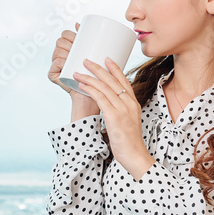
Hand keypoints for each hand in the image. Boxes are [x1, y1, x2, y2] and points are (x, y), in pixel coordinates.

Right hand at [48, 22, 100, 116]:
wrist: (94, 93)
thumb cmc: (97, 75)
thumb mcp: (94, 54)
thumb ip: (88, 39)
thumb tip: (78, 23)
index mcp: (68, 48)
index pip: (65, 35)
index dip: (69, 34)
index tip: (78, 38)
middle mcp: (60, 55)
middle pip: (60, 42)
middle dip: (68, 43)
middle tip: (78, 48)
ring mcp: (56, 65)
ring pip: (57, 52)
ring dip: (65, 52)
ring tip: (75, 58)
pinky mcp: (54, 75)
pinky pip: (55, 65)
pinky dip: (60, 63)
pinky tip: (65, 64)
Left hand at [74, 57, 154, 176]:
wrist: (135, 155)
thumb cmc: (129, 141)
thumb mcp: (128, 121)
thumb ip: (121, 110)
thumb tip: (110, 104)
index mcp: (133, 103)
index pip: (124, 81)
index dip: (114, 69)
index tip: (106, 59)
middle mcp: (129, 103)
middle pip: (112, 81)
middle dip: (98, 68)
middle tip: (87, 60)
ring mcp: (123, 109)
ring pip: (104, 87)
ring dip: (89, 78)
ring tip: (78, 72)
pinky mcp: (114, 117)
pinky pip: (100, 98)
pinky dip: (90, 89)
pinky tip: (82, 84)